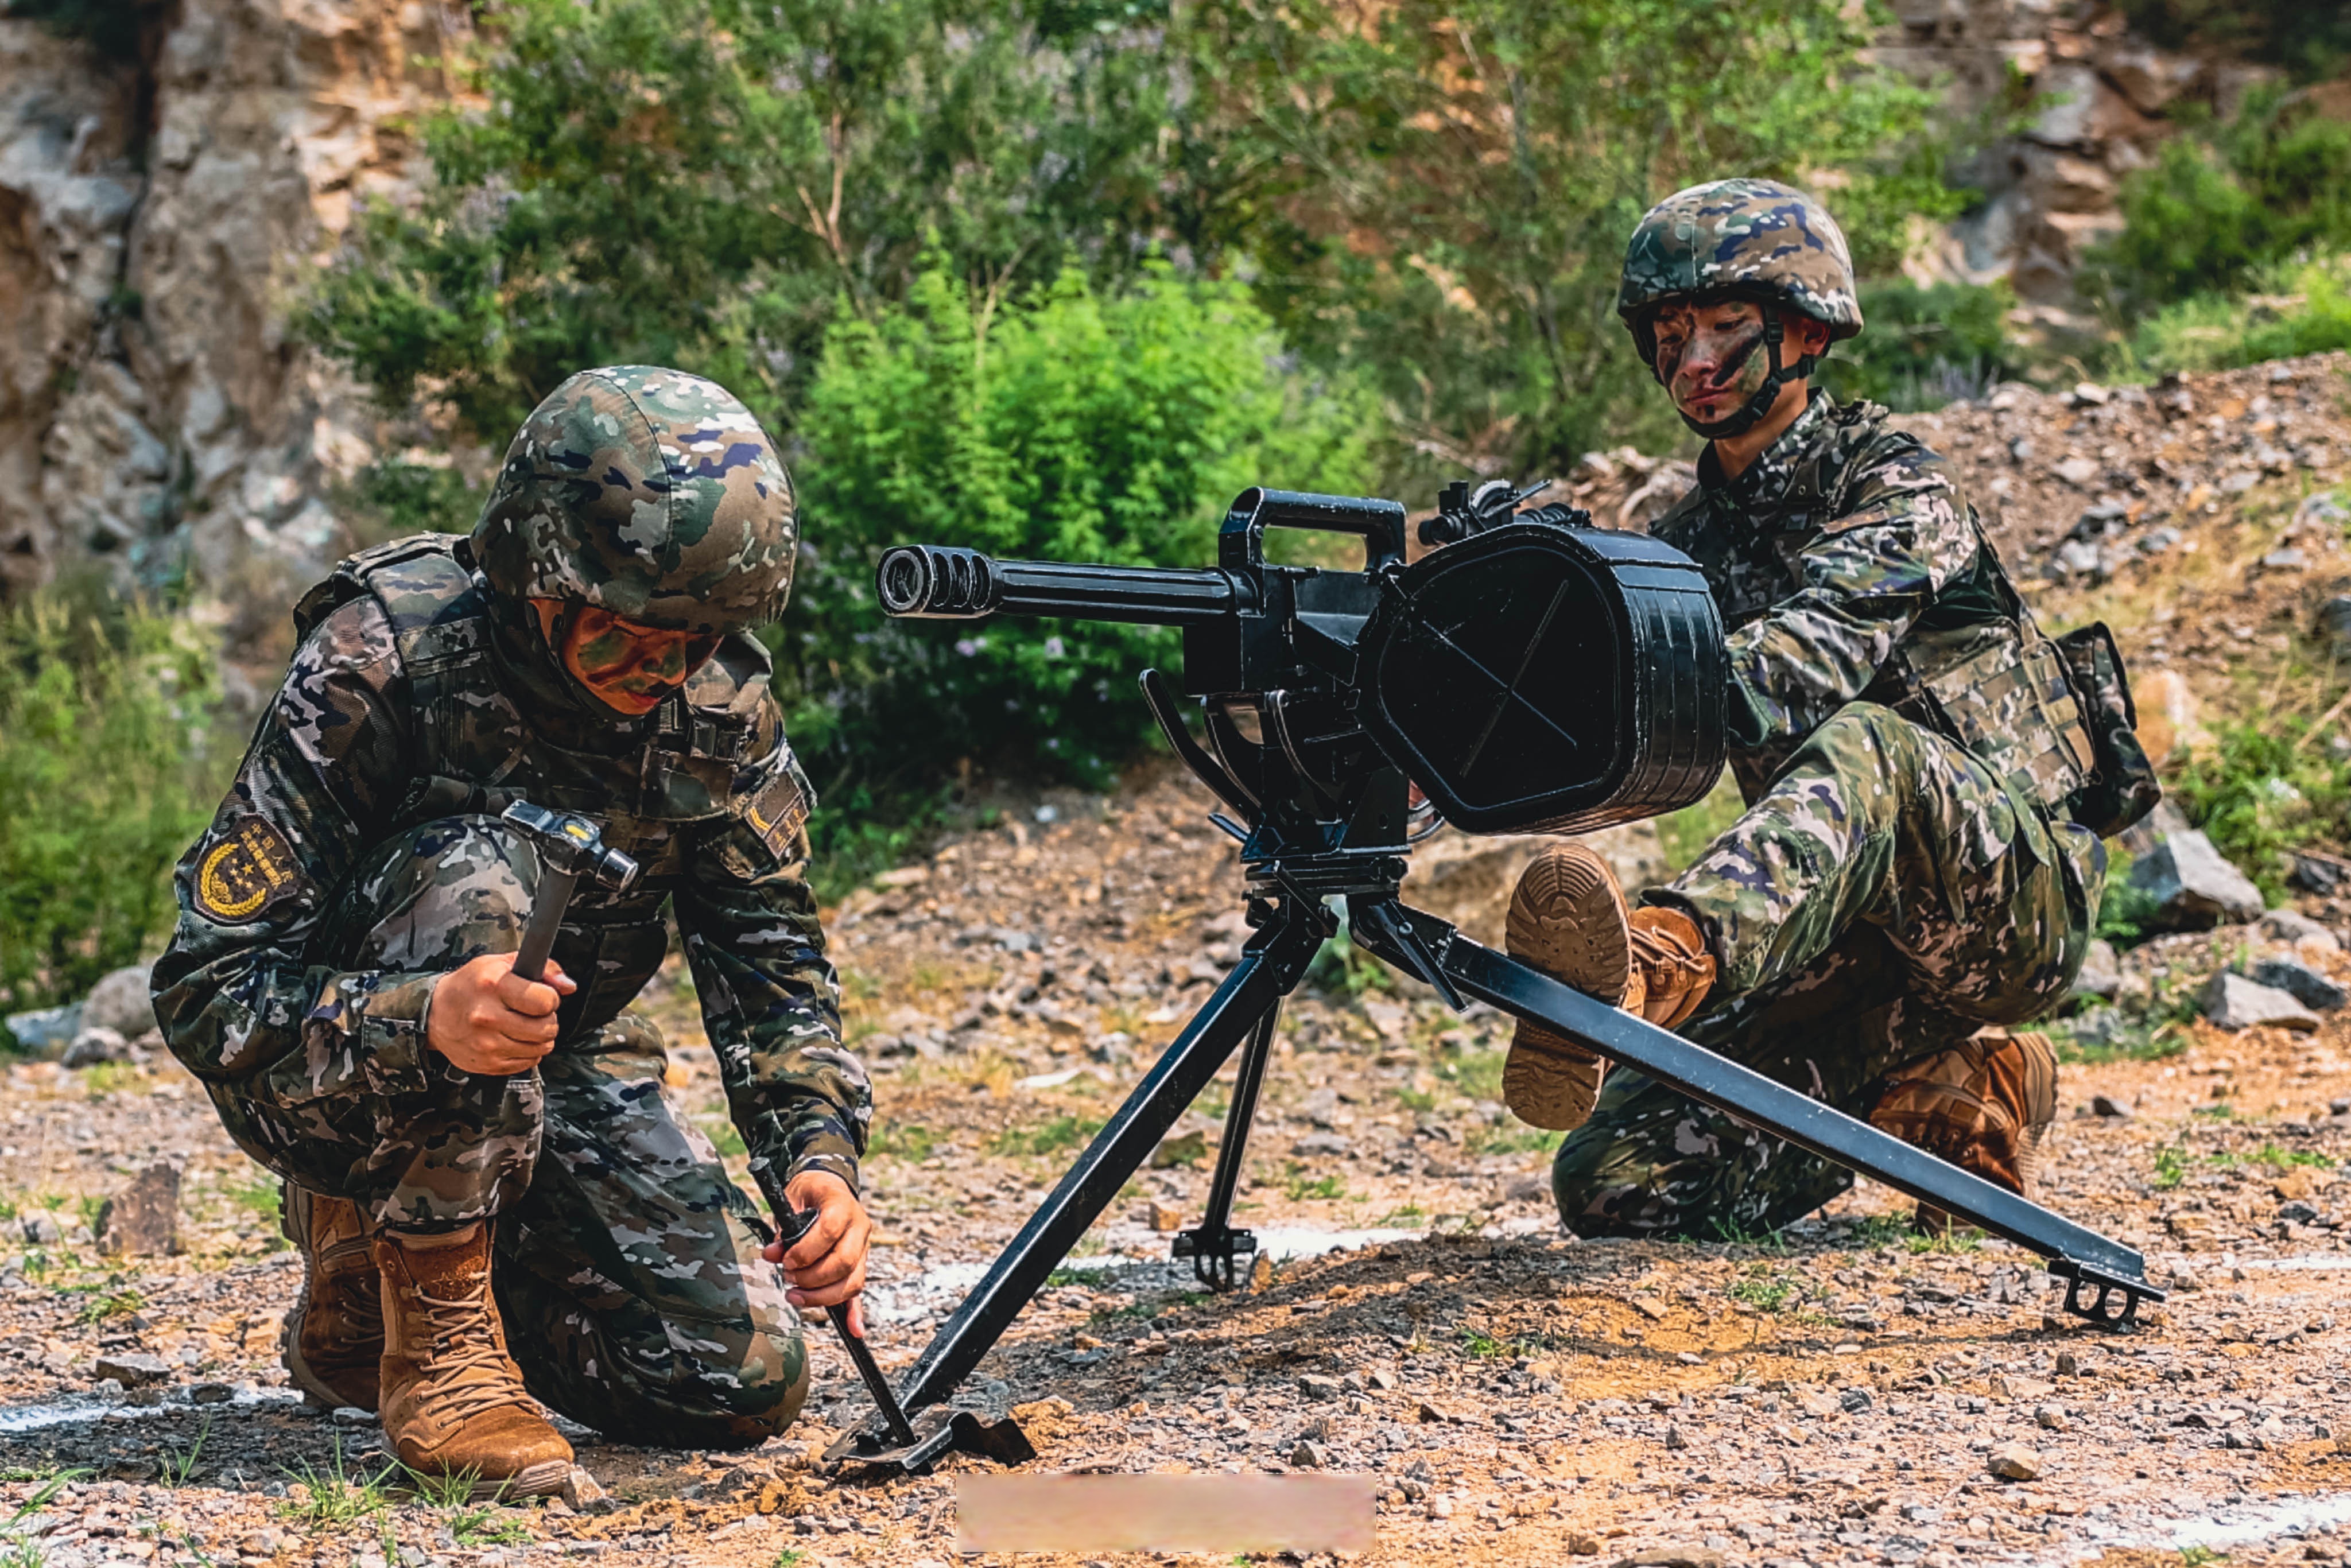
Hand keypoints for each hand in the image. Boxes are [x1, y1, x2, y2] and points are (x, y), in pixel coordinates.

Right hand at [424, 953, 574, 1075]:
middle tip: (534, 1014)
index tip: (541, 997)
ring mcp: (487, 1044)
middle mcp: (488, 1017)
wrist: (434, 1014)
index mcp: (493, 986)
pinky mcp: (487, 1064)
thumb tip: (569, 986)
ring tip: (525, 1026)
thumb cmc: (471, 985)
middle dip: (547, 1020)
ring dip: (540, 1038)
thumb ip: (543, 969)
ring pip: (541, 1048)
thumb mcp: (502, 963)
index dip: (550, 999)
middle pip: (546, 1028)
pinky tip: (514, 1039)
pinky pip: (528, 1063)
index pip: (545, 1002)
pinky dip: (528, 1052)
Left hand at [764, 1170, 871, 1336]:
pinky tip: (854, 1330)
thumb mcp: (791, 1200)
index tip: (785, 1261)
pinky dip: (856, 1312)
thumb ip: (783, 1228)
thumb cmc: (809, 1192)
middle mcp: (860, 1227)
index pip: (830, 1231)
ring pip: (852, 1281)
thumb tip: (772, 1254)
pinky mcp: (859, 1263)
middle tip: (789, 1278)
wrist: (829, 1186)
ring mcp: (863, 1247)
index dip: (806, 1251)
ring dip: (823, 1296)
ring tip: (795, 1296)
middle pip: (844, 1262)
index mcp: (843, 1205)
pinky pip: (858, 1290)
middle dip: (813, 1278)